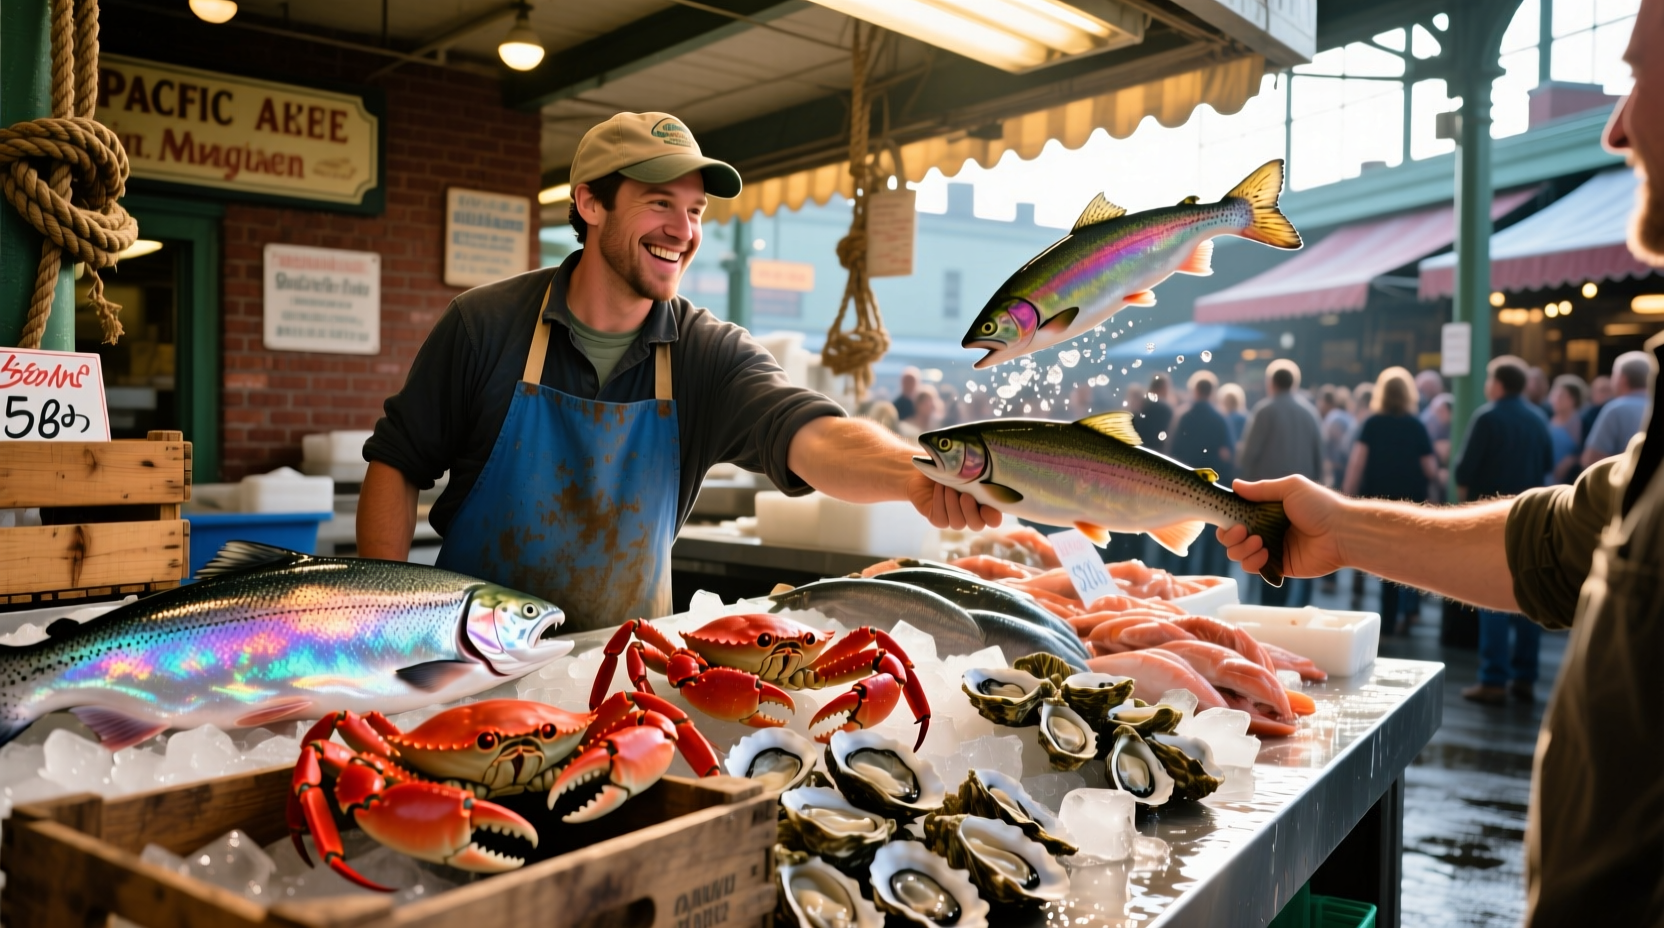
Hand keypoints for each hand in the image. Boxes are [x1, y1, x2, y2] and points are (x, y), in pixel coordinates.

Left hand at [907, 472, 1002, 530]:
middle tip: (965, 495)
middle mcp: (971, 513)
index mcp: (984, 502)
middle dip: (970, 511)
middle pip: (976, 525)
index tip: (990, 509)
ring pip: (958, 523)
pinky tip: (939, 488)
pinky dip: (940, 502)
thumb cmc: (951, 463)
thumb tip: (986, 470)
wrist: (926, 464)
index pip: (993, 519)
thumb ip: (979, 472)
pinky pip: (941, 519)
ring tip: (948, 486)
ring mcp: (954, 518)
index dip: (993, 518)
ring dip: (953, 504)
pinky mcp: (938, 519)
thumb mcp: (966, 465)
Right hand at [1215, 475, 1348, 578]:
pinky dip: (1252, 562)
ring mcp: (1271, 549)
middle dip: (1230, 536)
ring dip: (1241, 549)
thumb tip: (1235, 485)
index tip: (1230, 517)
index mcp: (1266, 511)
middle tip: (1242, 531)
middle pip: (1232, 537)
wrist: (1342, 532)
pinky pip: (1254, 568)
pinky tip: (1264, 553)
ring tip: (1258, 542)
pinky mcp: (1278, 566)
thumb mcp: (1290, 488)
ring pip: (1239, 554)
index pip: (1236, 516)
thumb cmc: (1320, 506)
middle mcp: (1266, 530)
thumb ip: (1261, 489)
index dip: (1227, 518)